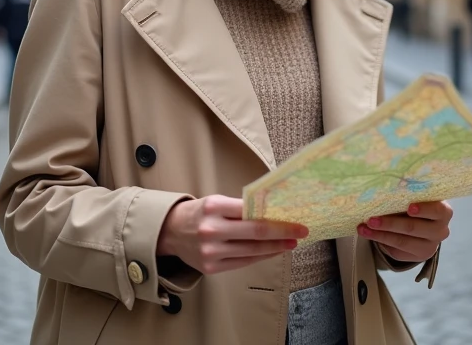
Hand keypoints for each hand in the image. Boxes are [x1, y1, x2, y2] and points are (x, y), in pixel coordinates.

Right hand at [157, 195, 306, 275]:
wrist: (170, 232)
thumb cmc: (199, 213)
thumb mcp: (217, 202)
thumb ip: (241, 208)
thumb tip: (273, 213)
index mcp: (214, 207)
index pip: (253, 212)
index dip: (277, 218)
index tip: (295, 220)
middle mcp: (211, 229)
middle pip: (256, 233)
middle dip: (283, 233)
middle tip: (301, 232)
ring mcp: (210, 251)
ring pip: (252, 251)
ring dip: (275, 247)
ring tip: (290, 244)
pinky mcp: (210, 268)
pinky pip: (242, 263)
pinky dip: (260, 257)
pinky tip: (272, 251)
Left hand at [359, 201, 452, 262]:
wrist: (422, 224)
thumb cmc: (418, 202)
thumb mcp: (417, 197)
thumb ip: (408, 194)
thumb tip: (385, 188)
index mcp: (444, 212)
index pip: (437, 210)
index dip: (424, 209)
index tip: (409, 207)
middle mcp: (441, 231)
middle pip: (414, 228)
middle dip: (390, 223)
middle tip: (371, 219)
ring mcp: (430, 246)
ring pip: (402, 241)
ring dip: (380, 234)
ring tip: (363, 227)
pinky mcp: (417, 256)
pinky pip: (397, 250)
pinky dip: (380, 240)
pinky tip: (368, 233)